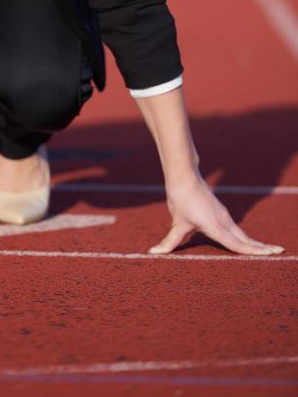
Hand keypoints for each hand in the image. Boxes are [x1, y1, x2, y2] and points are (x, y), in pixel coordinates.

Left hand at [149, 172, 284, 255]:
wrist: (183, 176)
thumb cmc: (181, 199)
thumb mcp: (177, 223)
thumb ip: (169, 242)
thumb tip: (153, 253)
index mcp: (217, 227)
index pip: (238, 244)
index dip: (254, 252)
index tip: (270, 254)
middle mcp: (224, 222)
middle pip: (246, 239)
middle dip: (262, 247)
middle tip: (279, 252)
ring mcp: (223, 216)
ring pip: (242, 233)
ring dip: (254, 242)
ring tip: (267, 250)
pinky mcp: (220, 212)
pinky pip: (235, 228)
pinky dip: (244, 236)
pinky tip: (246, 241)